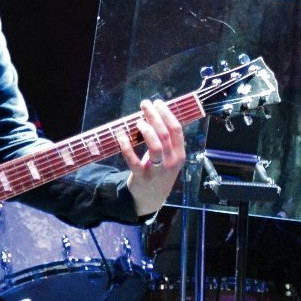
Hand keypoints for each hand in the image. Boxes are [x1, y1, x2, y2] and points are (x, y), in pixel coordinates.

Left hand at [120, 98, 186, 214]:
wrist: (151, 198)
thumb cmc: (160, 172)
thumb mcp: (169, 158)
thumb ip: (166, 140)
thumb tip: (154, 114)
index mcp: (179, 154)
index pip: (176, 130)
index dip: (167, 114)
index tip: (158, 102)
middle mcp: (170, 162)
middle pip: (164, 134)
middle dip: (154, 116)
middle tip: (145, 104)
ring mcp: (157, 170)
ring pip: (155, 146)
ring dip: (146, 130)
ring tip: (138, 121)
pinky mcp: (141, 177)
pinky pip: (133, 160)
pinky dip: (126, 146)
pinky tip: (121, 136)